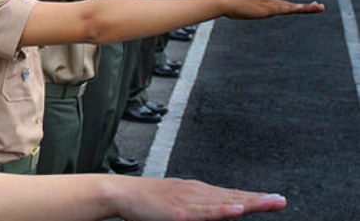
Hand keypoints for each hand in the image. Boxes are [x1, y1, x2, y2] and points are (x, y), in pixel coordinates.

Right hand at [115, 177, 288, 220]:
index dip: (252, 197)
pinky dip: (224, 211)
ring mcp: (189, 201)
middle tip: (282, 200)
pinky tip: (239, 210)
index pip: (230, 195)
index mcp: (195, 191)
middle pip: (233, 197)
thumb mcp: (171, 204)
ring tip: (271, 202)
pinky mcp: (180, 212)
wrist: (120, 193)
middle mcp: (196, 192)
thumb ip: (191, 208)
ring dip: (251, 202)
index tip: (272, 198)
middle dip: (259, 199)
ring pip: (226, 203)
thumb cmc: (142, 201)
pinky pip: (207, 213)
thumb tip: (209, 209)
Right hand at [222, 0, 323, 19]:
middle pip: (291, 5)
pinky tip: (301, 8)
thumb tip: (243, 14)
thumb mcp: (242, 11)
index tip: (309, 6)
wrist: (225, 3)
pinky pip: (283, 10)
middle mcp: (270, 1)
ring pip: (291, 7)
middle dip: (307, 7)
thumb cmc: (231, 7)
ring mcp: (269, 5)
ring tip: (319, 8)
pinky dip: (294, 8)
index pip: (285, 5)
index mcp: (265, 2)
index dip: (297, 6)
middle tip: (321, 7)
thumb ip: (246, 12)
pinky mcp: (266, 9)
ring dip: (306, 8)